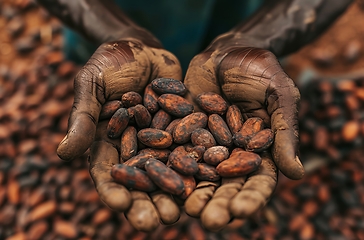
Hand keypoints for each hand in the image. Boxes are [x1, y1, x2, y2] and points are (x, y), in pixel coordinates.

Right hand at [57, 38, 181, 230]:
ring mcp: (160, 141)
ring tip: (180, 211)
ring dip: (173, 192)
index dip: (113, 190)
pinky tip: (205, 180)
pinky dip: (196, 165)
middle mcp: (134, 148)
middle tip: (156, 220)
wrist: (141, 47)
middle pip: (140, 180)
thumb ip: (82, 120)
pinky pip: (189, 149)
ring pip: (167, 172)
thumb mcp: (91, 88)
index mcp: (107, 143)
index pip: (107, 173)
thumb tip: (63, 154)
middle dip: (147, 201)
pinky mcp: (181, 129)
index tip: (121, 204)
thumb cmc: (109, 64)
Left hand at [183, 38, 303, 230]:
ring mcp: (206, 146)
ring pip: (199, 175)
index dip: (250, 197)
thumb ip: (284, 132)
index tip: (240, 212)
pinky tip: (160, 179)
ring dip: (192, 193)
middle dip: (218, 203)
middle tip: (208, 221)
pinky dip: (169, 166)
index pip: (258, 181)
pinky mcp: (184, 133)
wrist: (228, 52)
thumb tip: (297, 174)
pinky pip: (176, 151)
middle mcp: (231, 154)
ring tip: (185, 210)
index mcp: (259, 151)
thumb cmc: (260, 72)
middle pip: (226, 185)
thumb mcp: (279, 96)